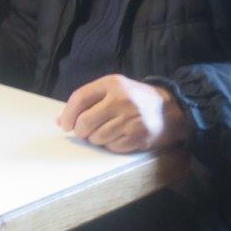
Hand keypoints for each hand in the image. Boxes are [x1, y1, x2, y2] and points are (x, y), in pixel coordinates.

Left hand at [56, 74, 189, 152]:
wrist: (169, 111)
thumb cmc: (134, 99)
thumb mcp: (113, 89)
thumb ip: (87, 100)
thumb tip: (60, 120)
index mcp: (112, 84)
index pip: (79, 98)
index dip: (67, 114)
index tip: (64, 124)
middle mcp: (122, 100)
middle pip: (85, 122)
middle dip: (80, 130)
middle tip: (83, 131)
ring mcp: (131, 119)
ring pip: (96, 137)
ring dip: (95, 138)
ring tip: (105, 131)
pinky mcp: (137, 137)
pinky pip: (110, 146)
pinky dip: (109, 144)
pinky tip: (118, 136)